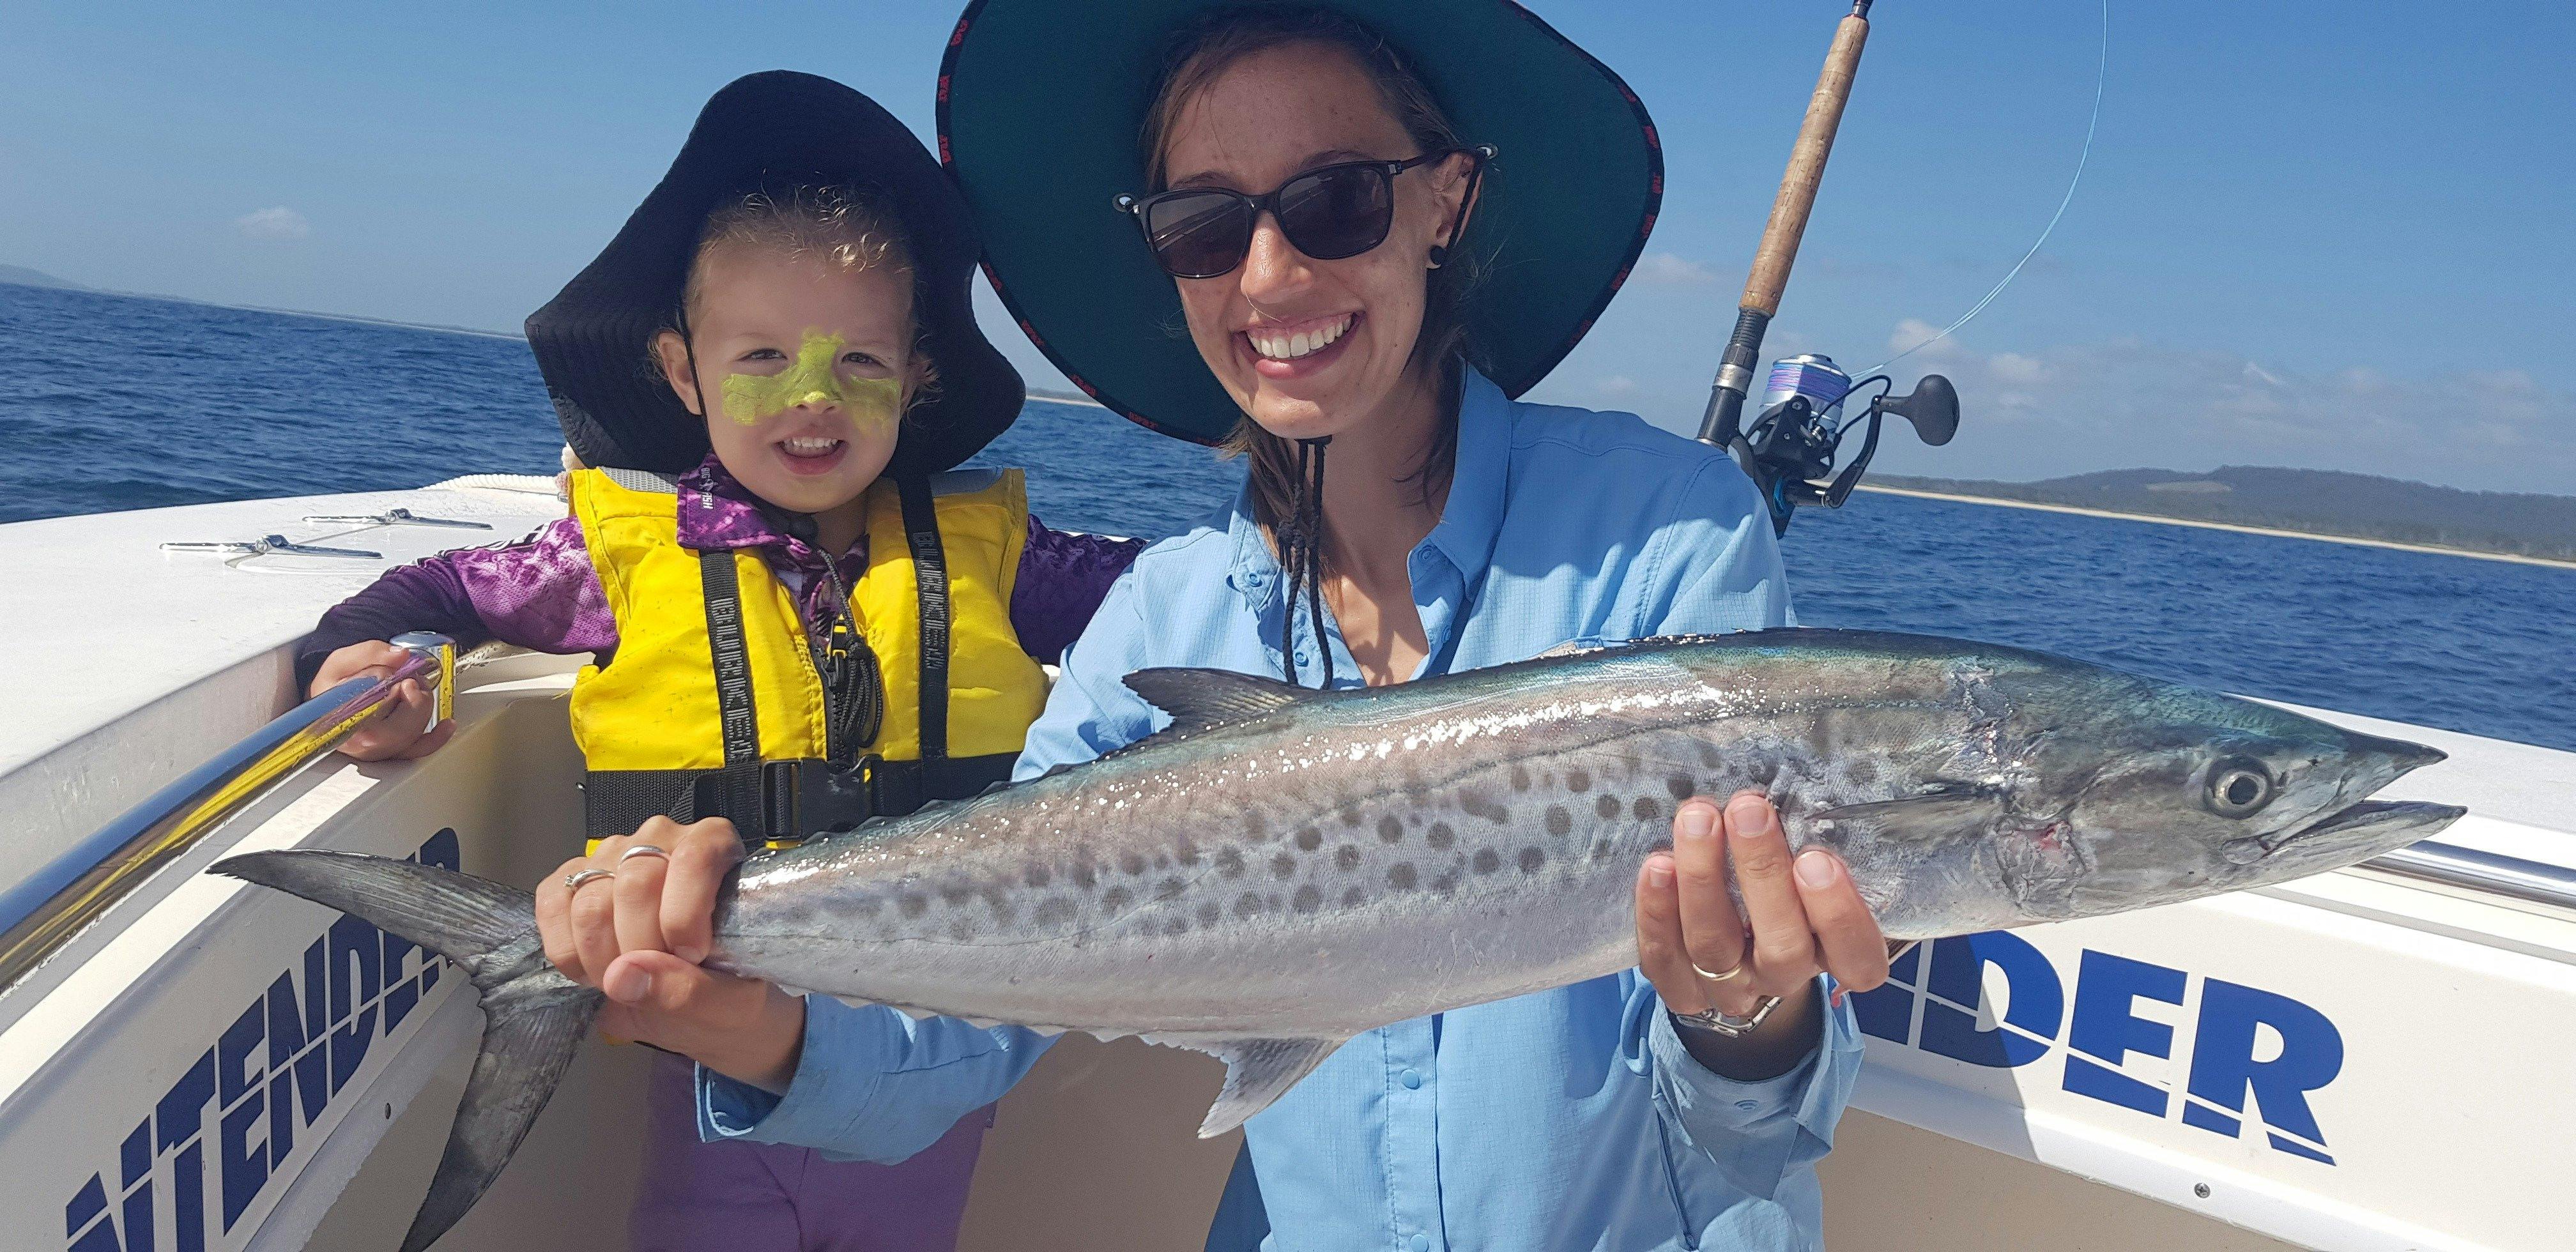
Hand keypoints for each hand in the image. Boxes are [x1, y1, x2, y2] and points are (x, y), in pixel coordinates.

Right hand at [312, 640, 454, 759]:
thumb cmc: (332, 684)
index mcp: (344, 722)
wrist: (328, 699)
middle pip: (402, 732)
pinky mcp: (389, 752)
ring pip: (412, 739)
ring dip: (423, 709)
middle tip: (411, 682)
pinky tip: (446, 725)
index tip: (407, 683)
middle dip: (417, 701)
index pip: (379, 723)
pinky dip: (435, 738)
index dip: (402, 702)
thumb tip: (400, 656)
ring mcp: (376, 751)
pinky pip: (417, 751)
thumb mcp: (342, 661)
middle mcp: (360, 743)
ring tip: (414, 689)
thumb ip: (370, 653)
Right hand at [533, 817, 805, 1091]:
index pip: (693, 859)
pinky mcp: (571, 880)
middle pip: (635, 884)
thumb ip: (691, 992)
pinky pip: (553, 906)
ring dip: (603, 959)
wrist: (704, 1005)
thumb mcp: (733, 1005)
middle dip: (641, 948)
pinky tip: (594, 972)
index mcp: (715, 846)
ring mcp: (610, 856)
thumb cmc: (730, 991)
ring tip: (628, 982)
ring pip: (591, 901)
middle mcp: (659, 840)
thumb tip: (625, 974)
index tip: (691, 957)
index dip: (684, 915)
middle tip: (657, 982)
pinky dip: (568, 953)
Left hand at [1634, 790, 1890, 1074]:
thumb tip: (1803, 784)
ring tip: (1697, 819)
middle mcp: (1785, 976)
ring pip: (1715, 947)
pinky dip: (1658, 913)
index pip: (1857, 958)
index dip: (1840, 916)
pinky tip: (1657, 866)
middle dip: (1763, 875)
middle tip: (1748, 810)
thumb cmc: (1787, 880)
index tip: (1818, 858)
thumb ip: (1816, 838)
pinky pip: (1664, 959)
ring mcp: (1732, 988)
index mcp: (1836, 954)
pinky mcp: (1681, 987)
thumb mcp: (1815, 861)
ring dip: (1703, 879)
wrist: (1737, 937)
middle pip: (1783, 948)